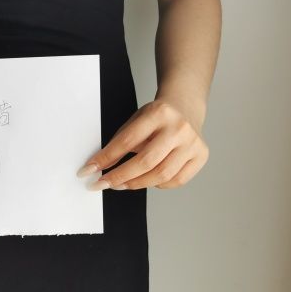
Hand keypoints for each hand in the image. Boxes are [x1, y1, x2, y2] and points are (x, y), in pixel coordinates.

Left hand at [76, 97, 208, 190]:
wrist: (185, 107)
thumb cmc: (157, 116)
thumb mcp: (137, 120)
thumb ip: (121, 142)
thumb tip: (99, 168)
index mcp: (159, 113)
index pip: (127, 141)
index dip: (106, 158)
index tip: (89, 170)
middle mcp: (179, 128)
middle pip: (146, 162)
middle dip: (120, 177)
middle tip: (103, 184)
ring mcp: (193, 143)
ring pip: (161, 175)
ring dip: (136, 184)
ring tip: (121, 184)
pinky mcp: (201, 156)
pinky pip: (176, 180)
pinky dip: (158, 184)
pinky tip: (148, 180)